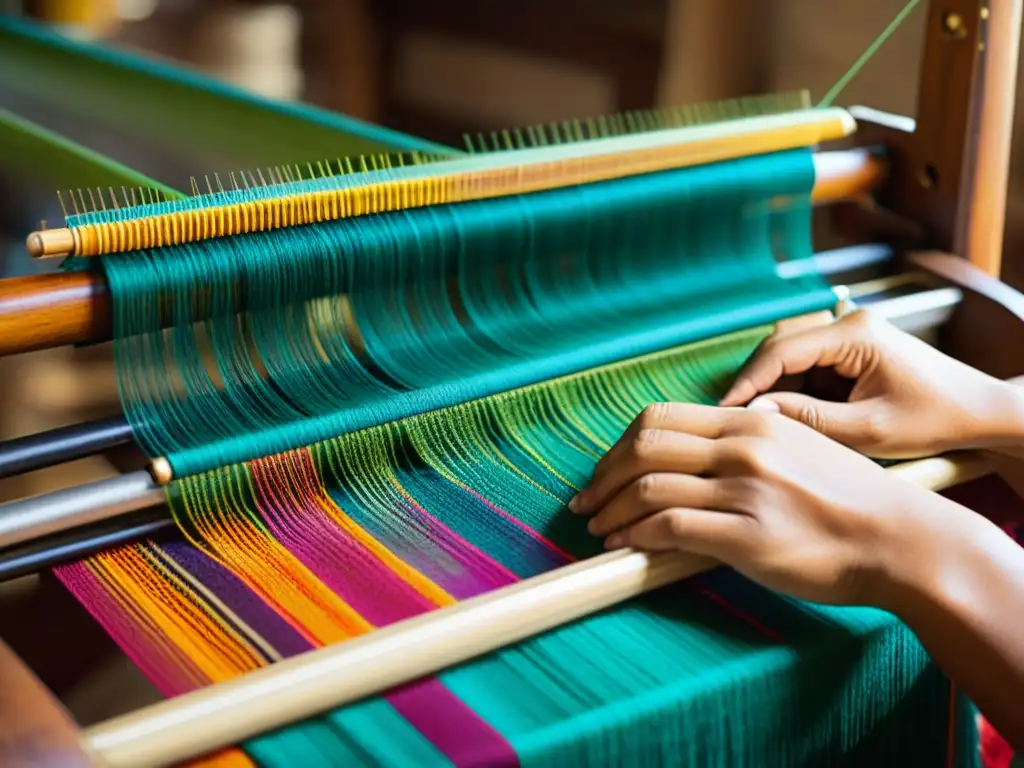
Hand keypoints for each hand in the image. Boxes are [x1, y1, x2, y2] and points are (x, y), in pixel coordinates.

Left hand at [570, 402, 959, 606]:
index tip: (603, 471)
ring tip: (596, 527)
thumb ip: (745, 443)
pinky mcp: (748, 536)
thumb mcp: (798, 448)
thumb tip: (691, 456)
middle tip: (585, 501)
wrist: (901, 539)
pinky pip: (668, 528)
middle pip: (643, 444)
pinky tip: (623, 547)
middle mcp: (744, 446)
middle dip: (602, 475)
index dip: (618, 446)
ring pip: (648, 486)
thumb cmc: (850, 500)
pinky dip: (634, 536)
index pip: (660, 418)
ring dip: (609, 508)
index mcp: (751, 421)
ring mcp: (745, 490)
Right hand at [718, 310, 1023, 458]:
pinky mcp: (852, 351)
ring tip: (759, 424)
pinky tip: (788, 417)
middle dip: (756, 384)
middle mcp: (850, 325)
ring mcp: (851, 336)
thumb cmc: (936, 419)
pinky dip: (795, 392)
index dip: (748, 380)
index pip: (782, 350)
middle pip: (781, 349)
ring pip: (792, 359)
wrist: (980, 411)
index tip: (723, 408)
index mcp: (856, 335)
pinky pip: (809, 368)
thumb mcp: (867, 430)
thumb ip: (808, 419)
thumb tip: (755, 412)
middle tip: (732, 418)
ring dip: (775, 390)